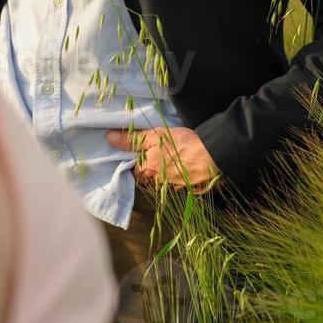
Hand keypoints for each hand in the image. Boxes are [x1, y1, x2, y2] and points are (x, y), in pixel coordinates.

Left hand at [107, 127, 221, 192]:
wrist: (213, 155)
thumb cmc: (181, 143)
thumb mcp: (154, 135)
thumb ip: (132, 139)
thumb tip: (109, 138)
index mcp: (148, 170)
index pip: (134, 170)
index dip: (134, 161)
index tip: (137, 152)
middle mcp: (159, 182)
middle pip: (149, 176)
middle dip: (150, 167)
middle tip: (155, 152)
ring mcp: (175, 186)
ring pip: (163, 179)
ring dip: (165, 170)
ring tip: (170, 155)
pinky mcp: (189, 186)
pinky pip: (178, 180)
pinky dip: (178, 173)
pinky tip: (183, 162)